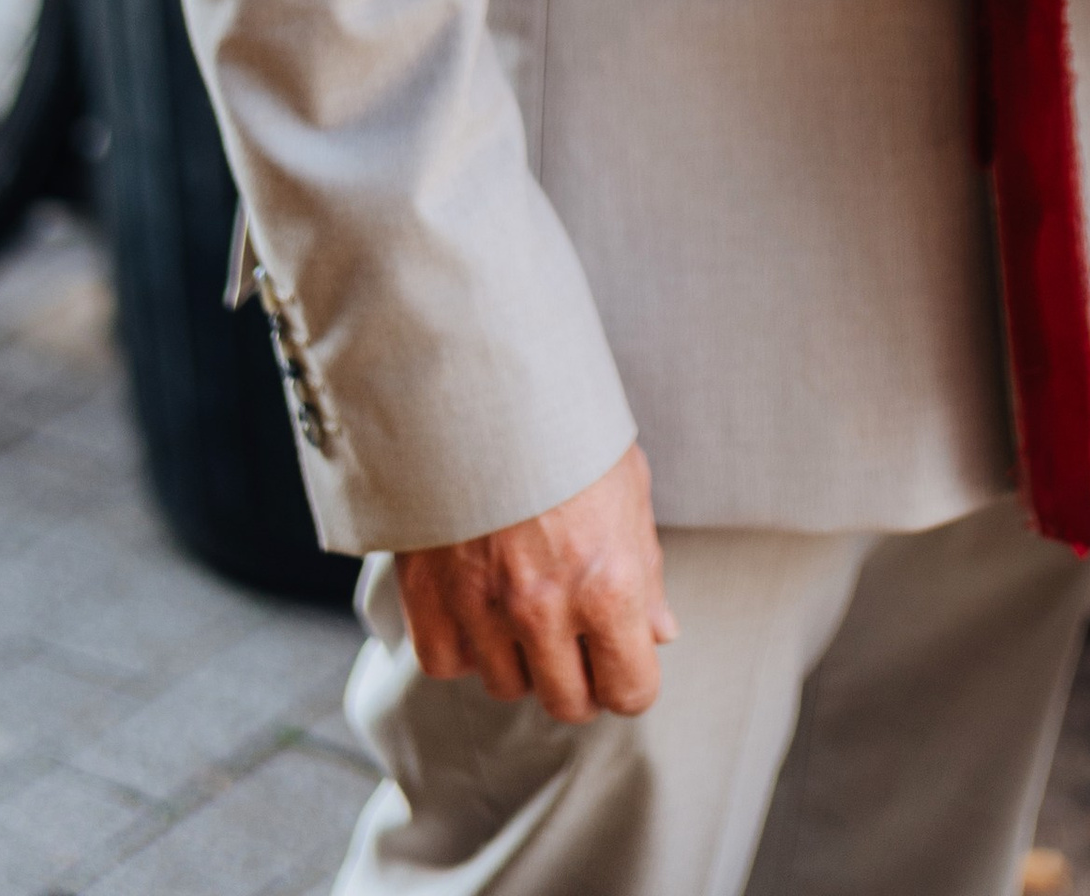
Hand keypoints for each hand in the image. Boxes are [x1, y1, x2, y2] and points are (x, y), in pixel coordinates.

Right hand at [395, 442, 676, 723]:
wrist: (480, 385)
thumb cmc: (564, 430)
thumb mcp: (627, 487)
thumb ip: (644, 569)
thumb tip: (660, 632)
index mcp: (608, 583)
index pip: (630, 691)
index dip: (630, 679)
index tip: (622, 659)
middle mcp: (545, 609)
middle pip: (567, 702)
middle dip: (578, 677)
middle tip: (574, 635)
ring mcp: (483, 608)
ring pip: (507, 686)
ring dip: (519, 657)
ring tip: (521, 600)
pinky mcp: (429, 600)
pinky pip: (447, 662)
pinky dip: (462, 643)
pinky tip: (476, 600)